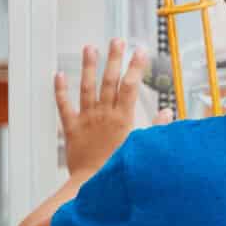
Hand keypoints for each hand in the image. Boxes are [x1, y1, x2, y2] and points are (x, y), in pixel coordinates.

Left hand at [55, 39, 162, 177]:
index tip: (140, 50)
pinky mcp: (72, 128)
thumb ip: (156, 128)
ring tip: (90, 48)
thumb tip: (167, 112)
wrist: (91, 185)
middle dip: (114, 58)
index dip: (136, 67)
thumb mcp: (142, 147)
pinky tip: (59, 74)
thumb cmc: (119, 169)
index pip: (130, 86)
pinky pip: (64, 105)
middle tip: (117, 40)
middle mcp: (104, 114)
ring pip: (87, 88)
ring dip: (89, 66)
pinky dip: (60, 90)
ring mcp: (86, 119)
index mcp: (123, 118)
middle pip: (109, 81)